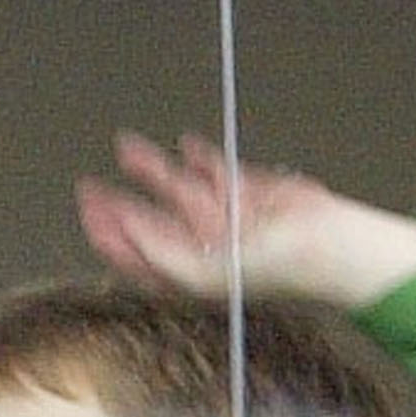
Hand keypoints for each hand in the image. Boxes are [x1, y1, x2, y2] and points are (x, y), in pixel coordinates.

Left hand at [76, 131, 415, 309]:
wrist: (326, 246)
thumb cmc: (274, 268)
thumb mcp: (203, 270)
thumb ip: (158, 250)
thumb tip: (123, 226)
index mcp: (189, 271)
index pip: (136, 253)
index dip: (109, 233)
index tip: (89, 210)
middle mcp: (202, 245)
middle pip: (147, 221)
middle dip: (118, 204)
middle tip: (89, 186)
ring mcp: (223, 218)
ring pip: (176, 189)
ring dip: (151, 169)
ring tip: (127, 147)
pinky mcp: (247, 192)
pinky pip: (215, 171)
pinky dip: (199, 158)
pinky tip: (184, 145)